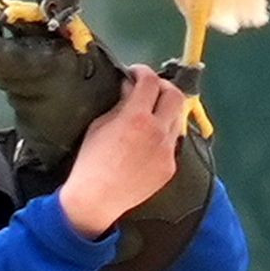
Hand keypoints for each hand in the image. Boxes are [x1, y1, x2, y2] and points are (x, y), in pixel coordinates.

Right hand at [57, 65, 183, 238]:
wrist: (97, 198)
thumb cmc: (91, 161)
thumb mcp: (100, 124)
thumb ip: (120, 103)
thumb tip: (130, 87)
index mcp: (136, 118)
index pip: (150, 81)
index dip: (142, 72)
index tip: (135, 73)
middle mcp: (158, 132)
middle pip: (175, 95)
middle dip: (162, 87)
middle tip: (149, 89)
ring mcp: (167, 151)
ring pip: (178, 118)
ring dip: (166, 110)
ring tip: (150, 114)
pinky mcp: (171, 167)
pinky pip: (173, 142)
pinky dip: (163, 134)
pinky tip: (148, 140)